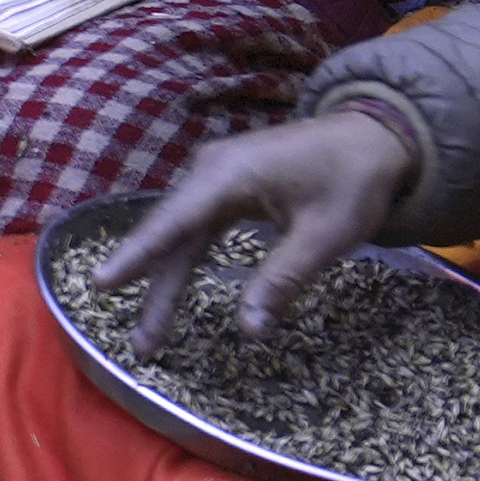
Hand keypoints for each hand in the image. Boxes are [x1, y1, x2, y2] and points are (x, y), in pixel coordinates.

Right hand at [95, 107, 423, 357]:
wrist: (377, 137)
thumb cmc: (354, 180)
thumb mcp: (326, 235)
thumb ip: (283, 279)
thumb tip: (249, 330)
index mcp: (230, 175)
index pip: (174, 223)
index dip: (137, 256)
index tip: (102, 284)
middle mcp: (211, 170)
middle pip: (171, 235)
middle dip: (154, 289)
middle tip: (143, 343)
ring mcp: (216, 175)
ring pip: (180, 235)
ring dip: (166, 280)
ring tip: (152, 332)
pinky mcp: (227, 185)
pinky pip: (195, 227)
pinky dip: (182, 259)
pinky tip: (172, 288)